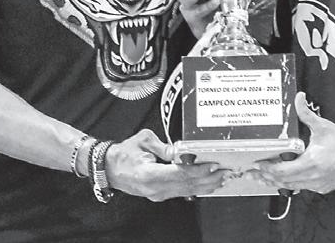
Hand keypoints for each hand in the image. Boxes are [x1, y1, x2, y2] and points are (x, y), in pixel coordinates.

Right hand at [106, 129, 226, 200]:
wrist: (109, 168)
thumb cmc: (124, 153)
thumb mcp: (143, 140)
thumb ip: (163, 146)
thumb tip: (180, 151)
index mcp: (149, 175)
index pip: (180, 173)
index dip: (199, 170)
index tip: (213, 165)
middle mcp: (155, 188)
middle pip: (187, 185)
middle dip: (208, 179)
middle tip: (225, 172)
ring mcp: (157, 194)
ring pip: (186, 190)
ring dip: (205, 185)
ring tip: (221, 179)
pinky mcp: (159, 194)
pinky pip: (181, 191)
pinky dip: (196, 188)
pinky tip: (207, 185)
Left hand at [255, 93, 334, 194]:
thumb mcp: (324, 127)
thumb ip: (307, 114)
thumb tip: (299, 97)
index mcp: (310, 162)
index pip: (281, 170)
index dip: (267, 169)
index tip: (256, 165)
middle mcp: (312, 177)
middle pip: (282, 181)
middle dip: (265, 178)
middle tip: (251, 174)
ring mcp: (317, 185)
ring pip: (291, 187)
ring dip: (276, 183)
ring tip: (263, 179)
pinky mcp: (323, 188)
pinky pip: (302, 188)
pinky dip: (290, 184)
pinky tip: (285, 180)